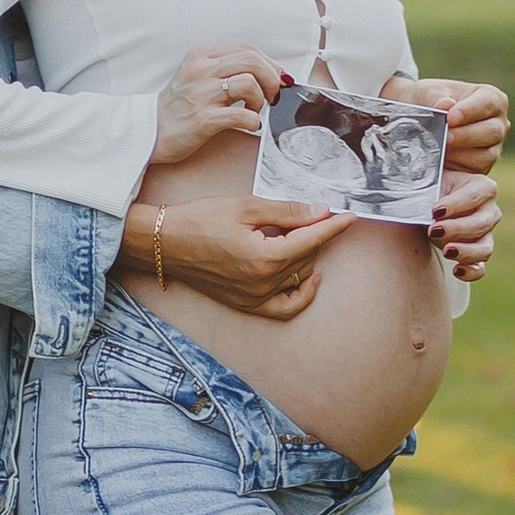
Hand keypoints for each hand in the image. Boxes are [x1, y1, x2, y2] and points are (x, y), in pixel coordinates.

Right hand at [128, 197, 351, 320]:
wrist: (165, 242)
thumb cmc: (199, 220)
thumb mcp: (246, 206)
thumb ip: (286, 212)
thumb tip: (318, 212)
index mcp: (265, 257)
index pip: (311, 239)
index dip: (333, 226)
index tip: (349, 217)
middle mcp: (262, 283)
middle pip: (306, 258)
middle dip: (315, 235)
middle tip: (314, 215)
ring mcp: (254, 298)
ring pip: (298, 279)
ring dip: (306, 257)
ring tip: (300, 237)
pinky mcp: (246, 304)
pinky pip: (283, 308)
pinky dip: (299, 295)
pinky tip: (304, 276)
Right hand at [151, 43, 284, 167]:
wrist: (151, 130)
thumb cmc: (178, 105)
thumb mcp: (197, 75)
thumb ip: (226, 69)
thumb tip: (268, 72)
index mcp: (201, 56)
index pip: (247, 48)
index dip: (271, 63)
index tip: (278, 77)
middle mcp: (200, 70)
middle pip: (252, 60)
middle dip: (272, 78)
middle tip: (273, 95)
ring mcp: (201, 94)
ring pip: (249, 83)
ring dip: (261, 99)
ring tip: (254, 110)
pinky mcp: (202, 118)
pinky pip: (241, 115)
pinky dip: (253, 121)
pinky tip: (250, 125)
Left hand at [386, 73, 509, 173]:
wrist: (421, 118)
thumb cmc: (430, 100)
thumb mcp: (429, 91)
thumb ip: (436, 97)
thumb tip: (445, 105)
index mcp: (491, 99)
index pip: (488, 103)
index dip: (470, 111)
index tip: (451, 117)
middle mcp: (497, 123)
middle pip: (492, 132)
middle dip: (466, 135)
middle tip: (445, 137)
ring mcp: (493, 147)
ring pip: (486, 155)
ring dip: (461, 153)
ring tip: (441, 148)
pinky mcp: (482, 166)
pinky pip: (475, 170)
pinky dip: (458, 166)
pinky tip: (442, 159)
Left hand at [430, 165, 500, 280]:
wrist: (424, 204)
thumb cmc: (428, 187)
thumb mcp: (427, 179)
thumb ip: (422, 179)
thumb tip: (404, 176)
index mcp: (481, 187)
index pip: (476, 195)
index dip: (456, 204)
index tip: (434, 211)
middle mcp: (488, 210)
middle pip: (482, 223)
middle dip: (457, 228)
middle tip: (433, 230)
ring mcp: (485, 234)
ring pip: (485, 248)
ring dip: (466, 251)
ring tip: (446, 251)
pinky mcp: (475, 253)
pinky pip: (480, 267)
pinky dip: (471, 272)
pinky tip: (456, 270)